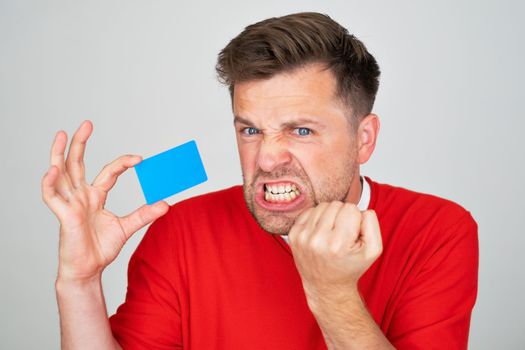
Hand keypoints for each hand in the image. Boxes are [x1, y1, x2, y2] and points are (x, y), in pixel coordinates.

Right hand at [41, 120, 168, 282]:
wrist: (88, 270)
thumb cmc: (100, 249)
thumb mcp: (127, 227)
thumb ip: (145, 214)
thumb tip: (167, 203)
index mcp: (95, 197)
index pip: (108, 172)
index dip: (123, 163)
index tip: (140, 158)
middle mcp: (81, 196)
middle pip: (77, 164)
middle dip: (80, 143)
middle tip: (87, 123)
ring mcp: (71, 204)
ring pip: (61, 174)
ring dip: (59, 154)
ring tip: (61, 134)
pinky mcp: (64, 215)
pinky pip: (52, 196)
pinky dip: (51, 182)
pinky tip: (54, 168)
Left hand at [288, 201, 381, 306]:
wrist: (326, 285)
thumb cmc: (350, 266)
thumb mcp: (372, 251)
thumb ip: (372, 225)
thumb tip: (361, 209)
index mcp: (337, 244)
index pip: (350, 208)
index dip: (356, 219)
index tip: (353, 234)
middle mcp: (317, 240)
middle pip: (336, 205)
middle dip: (342, 216)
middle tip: (342, 234)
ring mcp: (302, 237)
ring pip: (322, 206)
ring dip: (330, 216)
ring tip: (332, 233)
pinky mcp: (293, 235)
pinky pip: (309, 211)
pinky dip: (317, 218)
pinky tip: (321, 232)